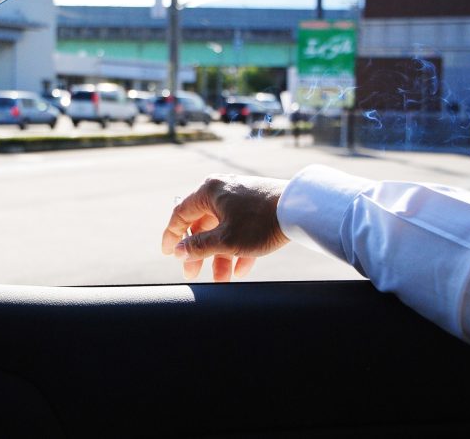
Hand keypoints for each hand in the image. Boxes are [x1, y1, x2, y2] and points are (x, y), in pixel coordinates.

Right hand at [161, 174, 289, 281]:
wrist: (302, 209)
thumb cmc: (260, 222)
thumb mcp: (226, 240)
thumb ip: (199, 247)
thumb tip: (179, 251)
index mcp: (208, 192)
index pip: (180, 214)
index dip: (171, 236)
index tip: (168, 254)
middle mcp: (222, 190)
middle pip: (202, 225)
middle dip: (199, 253)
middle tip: (193, 274)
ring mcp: (240, 197)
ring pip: (222, 229)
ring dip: (220, 256)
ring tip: (223, 279)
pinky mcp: (256, 205)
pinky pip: (240, 228)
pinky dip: (238, 248)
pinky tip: (242, 269)